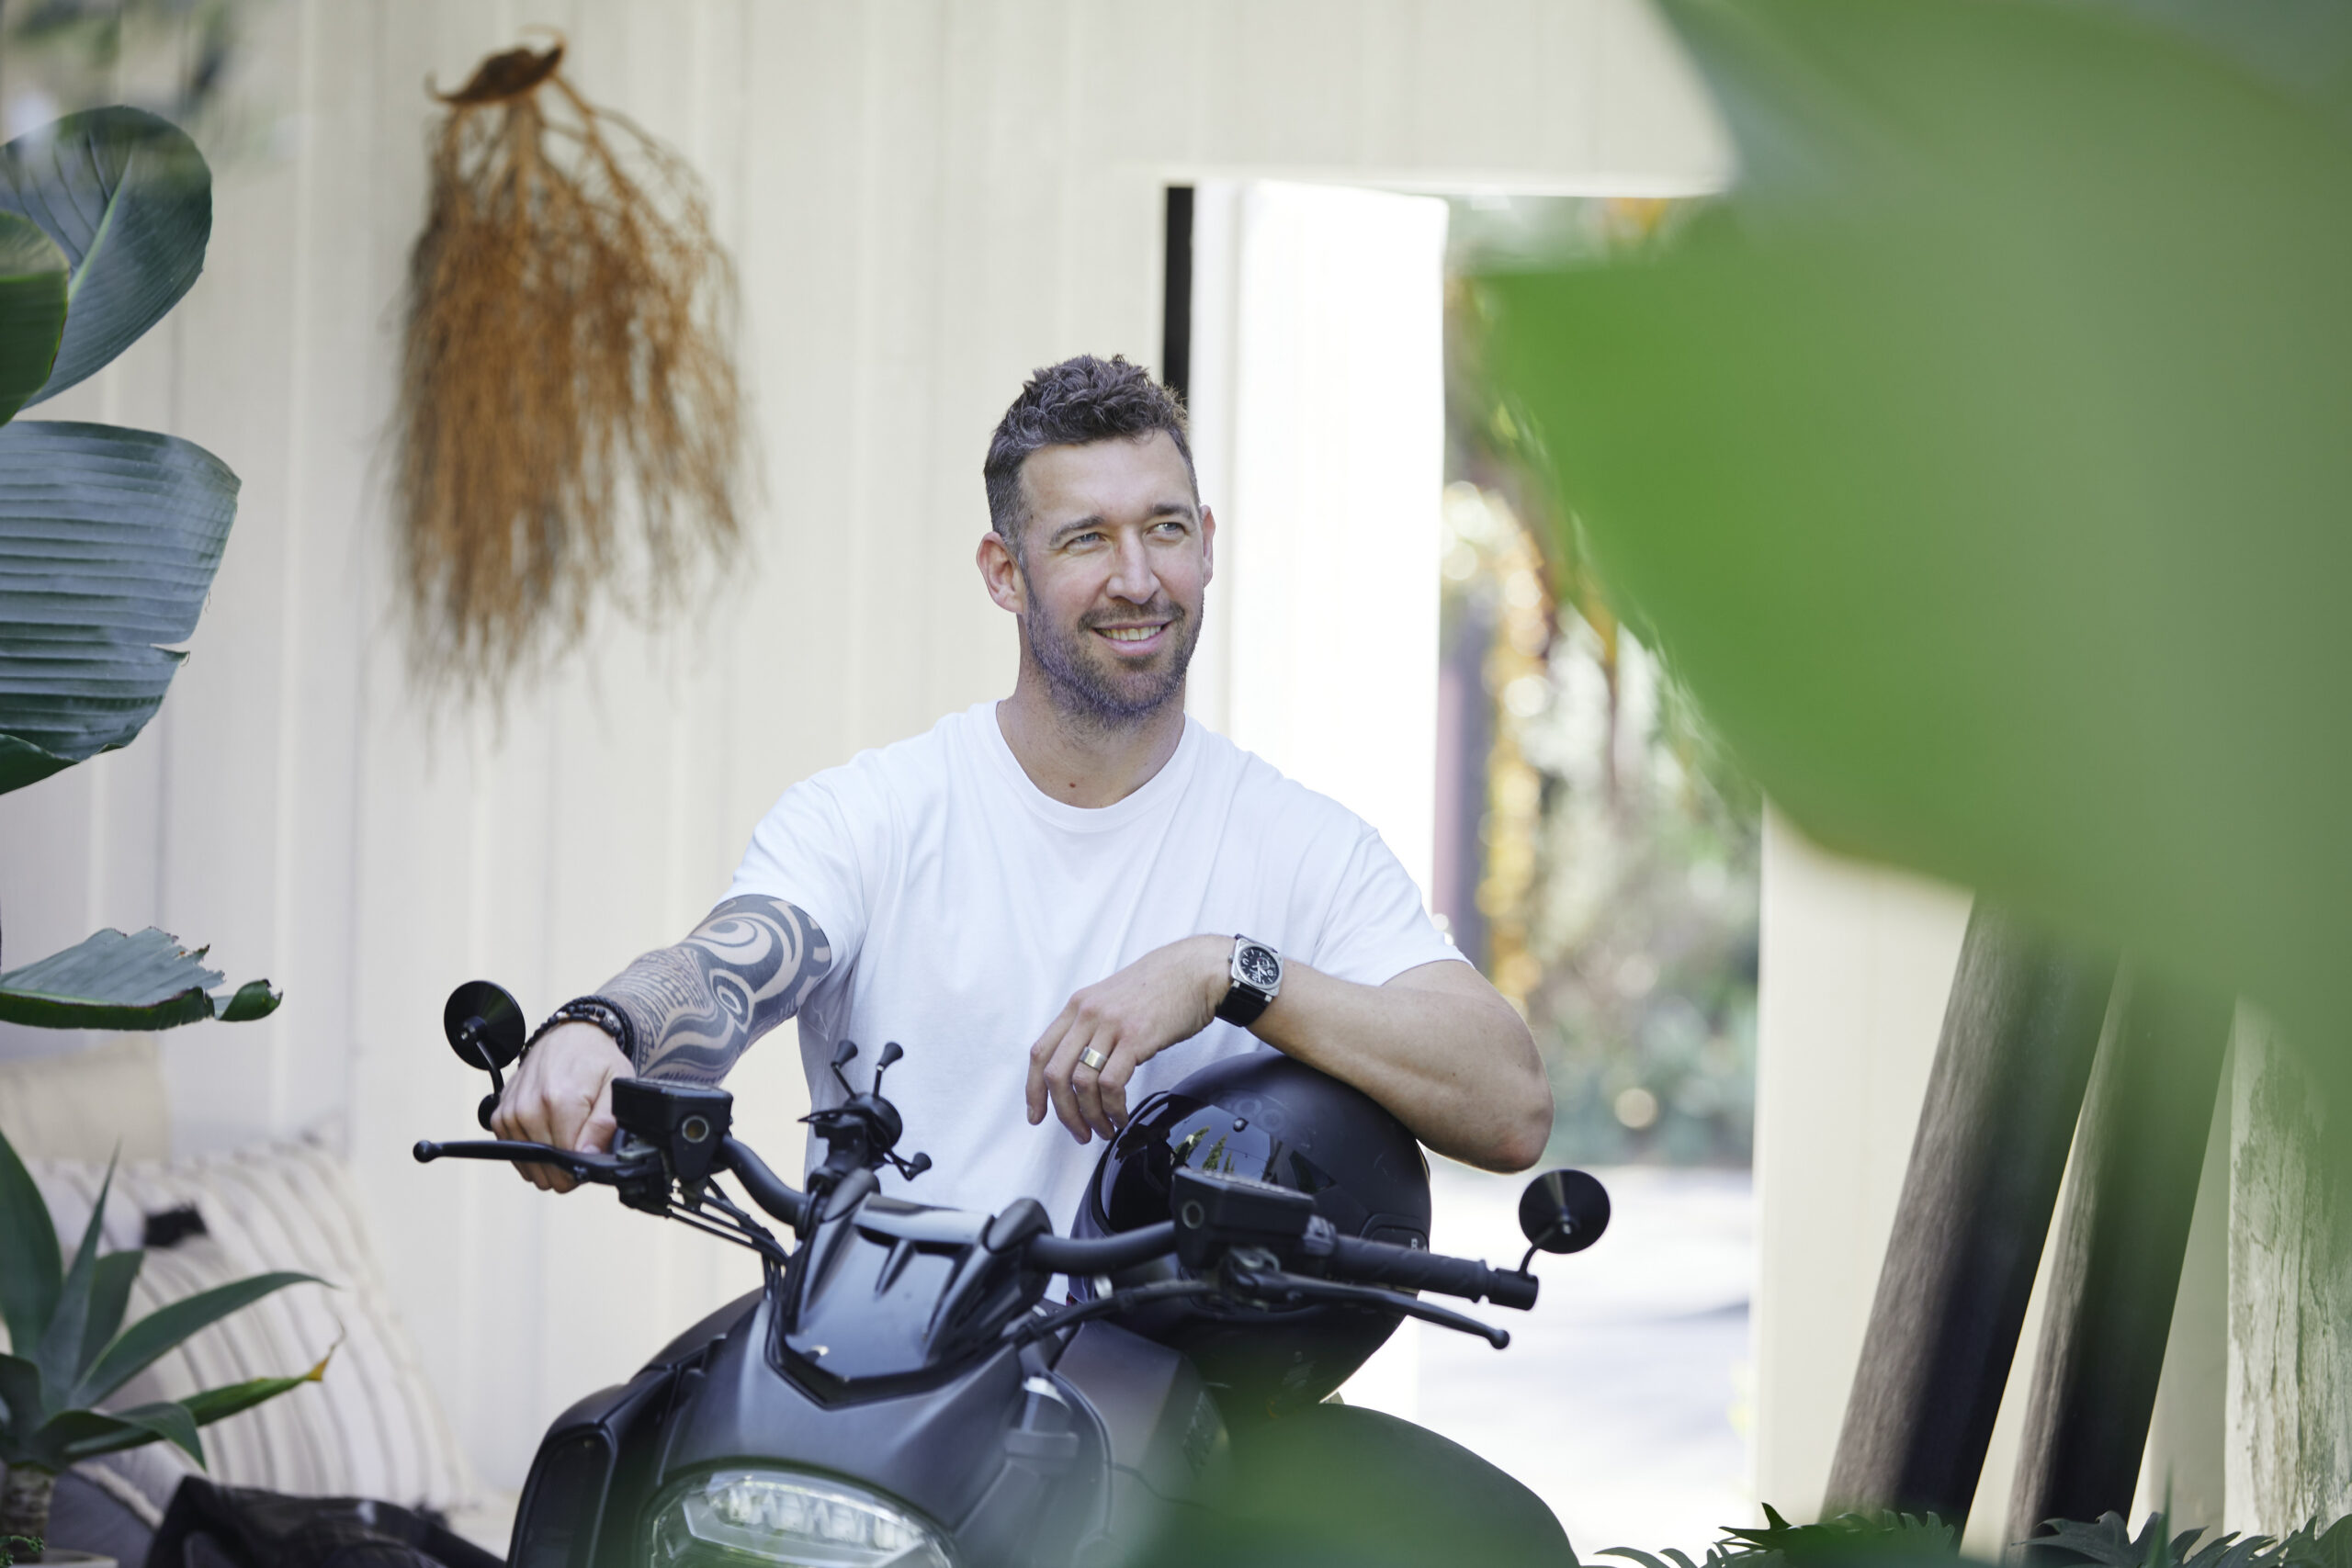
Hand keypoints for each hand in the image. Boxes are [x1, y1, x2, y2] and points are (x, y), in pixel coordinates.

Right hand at [490, 1021, 633, 1191]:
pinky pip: (514, 1153)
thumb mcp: (616, 1086)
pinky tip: (549, 1135)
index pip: (567, 1160)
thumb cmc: (596, 1060)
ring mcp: (510, 1113)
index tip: (593, 1154)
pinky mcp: (500, 1116)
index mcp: (560, 1101)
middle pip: (547, 1167)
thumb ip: (605, 1124)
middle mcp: (529, 1108)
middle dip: (567, 1165)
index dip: (583, 1166)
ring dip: (549, 1161)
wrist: (569, 1036)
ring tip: (567, 1135)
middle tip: (583, 1144)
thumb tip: (588, 1157)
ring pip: (530, 1165)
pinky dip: (532, 1152)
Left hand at [1026, 935, 1228, 1143]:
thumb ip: (1091, 1027)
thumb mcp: (1112, 999)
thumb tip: (1079, 1067)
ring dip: (1091, 1115)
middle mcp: (1088, 1014)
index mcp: (1078, 1006)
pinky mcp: (1135, 1038)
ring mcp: (1110, 1025)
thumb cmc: (1160, 987)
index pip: (1040, 1053)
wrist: (1195, 971)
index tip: (1037, 1114)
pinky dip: (1113, 1109)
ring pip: (1082, 1084)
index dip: (1033, 1090)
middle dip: (1063, 1112)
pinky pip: (1111, 1085)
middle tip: (1078, 1132)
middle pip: (1055, 1074)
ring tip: (1105, 1127)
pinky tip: (1122, 1116)